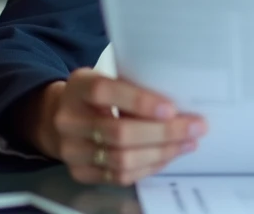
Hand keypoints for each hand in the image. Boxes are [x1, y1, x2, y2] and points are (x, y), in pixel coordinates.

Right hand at [23, 69, 207, 185]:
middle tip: (194, 127)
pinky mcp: (79, 172)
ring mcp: (71, 150)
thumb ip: (134, 86)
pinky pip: (119, 176)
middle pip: (118, 132)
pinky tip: (167, 155)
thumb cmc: (96, 95)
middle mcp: (69, 120)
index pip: (105, 92)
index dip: (139, 101)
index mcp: (78, 86)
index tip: (171, 109)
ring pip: (121, 159)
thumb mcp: (108, 78)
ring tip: (187, 143)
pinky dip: (148, 167)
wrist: (59, 117)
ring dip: (161, 153)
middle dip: (163, 132)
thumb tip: (180, 104)